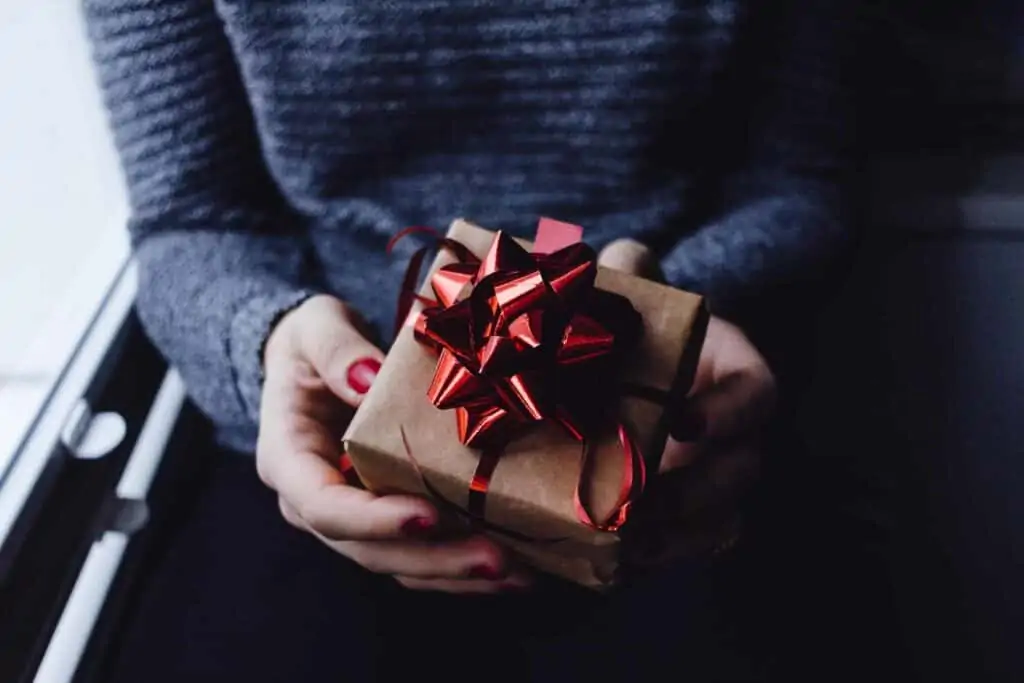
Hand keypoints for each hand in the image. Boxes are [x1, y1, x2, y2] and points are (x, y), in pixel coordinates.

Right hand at [257, 294, 527, 591]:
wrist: (318, 360)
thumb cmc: (313, 342)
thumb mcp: (315, 326)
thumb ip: (336, 349)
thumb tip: (367, 378)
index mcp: (288, 459)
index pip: (323, 505)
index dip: (373, 519)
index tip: (428, 515)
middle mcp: (313, 502)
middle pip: (368, 550)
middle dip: (433, 559)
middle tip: (495, 558)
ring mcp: (350, 517)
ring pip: (398, 563)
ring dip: (455, 573)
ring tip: (515, 572)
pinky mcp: (384, 519)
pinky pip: (419, 554)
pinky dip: (461, 566)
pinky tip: (512, 568)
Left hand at [598, 239, 775, 556]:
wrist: (627, 379)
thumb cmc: (638, 335)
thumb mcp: (636, 302)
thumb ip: (633, 277)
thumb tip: (623, 255)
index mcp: (736, 375)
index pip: (757, 394)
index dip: (728, 413)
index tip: (684, 422)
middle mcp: (737, 434)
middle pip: (740, 472)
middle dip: (695, 491)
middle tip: (642, 500)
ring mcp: (716, 480)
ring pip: (721, 520)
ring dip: (678, 538)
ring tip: (628, 544)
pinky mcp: (690, 518)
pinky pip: (689, 548)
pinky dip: (657, 559)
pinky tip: (614, 565)